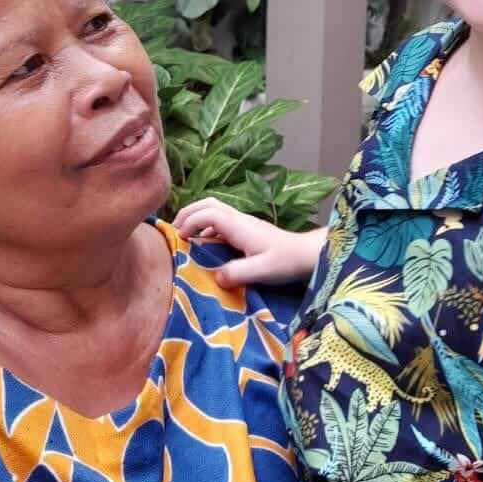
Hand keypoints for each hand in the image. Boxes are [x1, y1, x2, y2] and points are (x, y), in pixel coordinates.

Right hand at [172, 198, 324, 287]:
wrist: (308, 255)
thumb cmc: (287, 261)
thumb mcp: (262, 270)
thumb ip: (237, 273)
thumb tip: (214, 277)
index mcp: (239, 225)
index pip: (207, 213)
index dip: (189, 222)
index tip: (179, 239)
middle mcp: (239, 220)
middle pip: (207, 203)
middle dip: (188, 213)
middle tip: (174, 231)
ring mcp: (244, 224)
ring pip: (214, 210)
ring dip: (196, 219)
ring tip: (184, 237)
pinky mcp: (247, 231)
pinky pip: (220, 222)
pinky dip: (206, 228)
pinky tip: (205, 246)